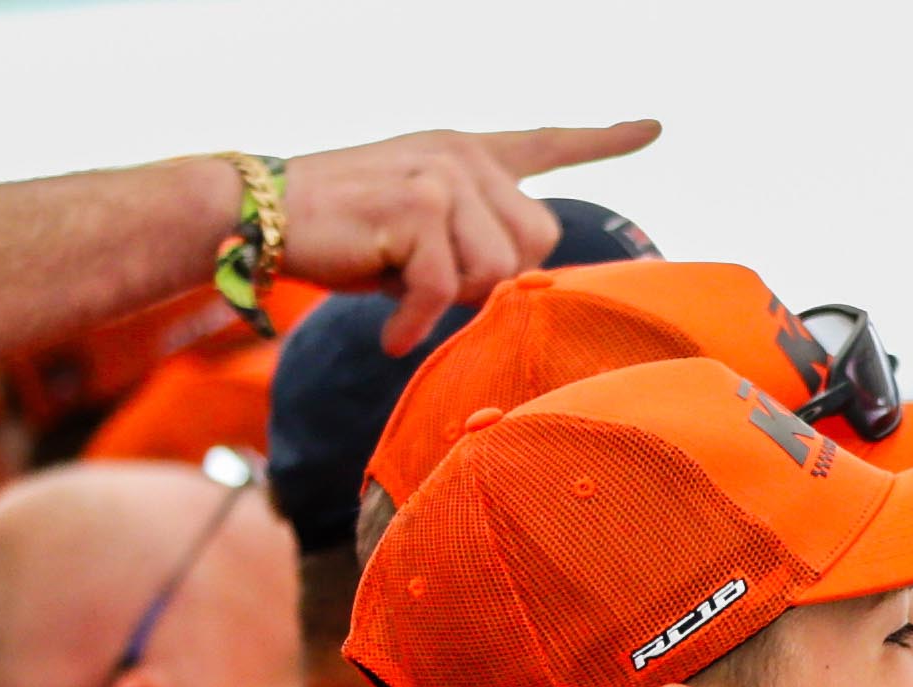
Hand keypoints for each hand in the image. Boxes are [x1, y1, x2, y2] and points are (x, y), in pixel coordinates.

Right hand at [269, 123, 663, 346]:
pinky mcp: (418, 206)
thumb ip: (475, 238)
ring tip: (402, 291)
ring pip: (497, 272)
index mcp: (468, 154)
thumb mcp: (420, 228)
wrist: (258, 214)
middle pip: (538, 245)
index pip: (548, 142)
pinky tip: (391, 333)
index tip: (655, 127)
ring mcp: (443, 175)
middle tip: (430, 285)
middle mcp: (464, 155)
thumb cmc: (340, 233)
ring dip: (450, 301)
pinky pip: (447, 290)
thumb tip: (523, 287)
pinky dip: (416, 321)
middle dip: (492, 282)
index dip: (605, 140)